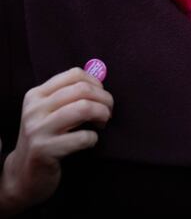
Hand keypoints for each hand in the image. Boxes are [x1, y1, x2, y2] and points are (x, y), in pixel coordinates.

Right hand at [0, 68, 112, 214]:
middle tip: (108, 112)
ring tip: (102, 123)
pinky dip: (93, 138)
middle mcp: (34, 109)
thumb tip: (100, 82)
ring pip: (84, 108)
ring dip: (102, 114)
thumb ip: (70, 95)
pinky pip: (83, 137)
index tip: (102, 96)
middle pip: (83, 90)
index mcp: (36, 95)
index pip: (74, 74)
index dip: (96, 83)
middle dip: (105, 99)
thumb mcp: (50, 111)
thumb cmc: (47, 137)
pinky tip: (89, 141)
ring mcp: (38, 129)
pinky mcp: (44, 150)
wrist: (24, 173)